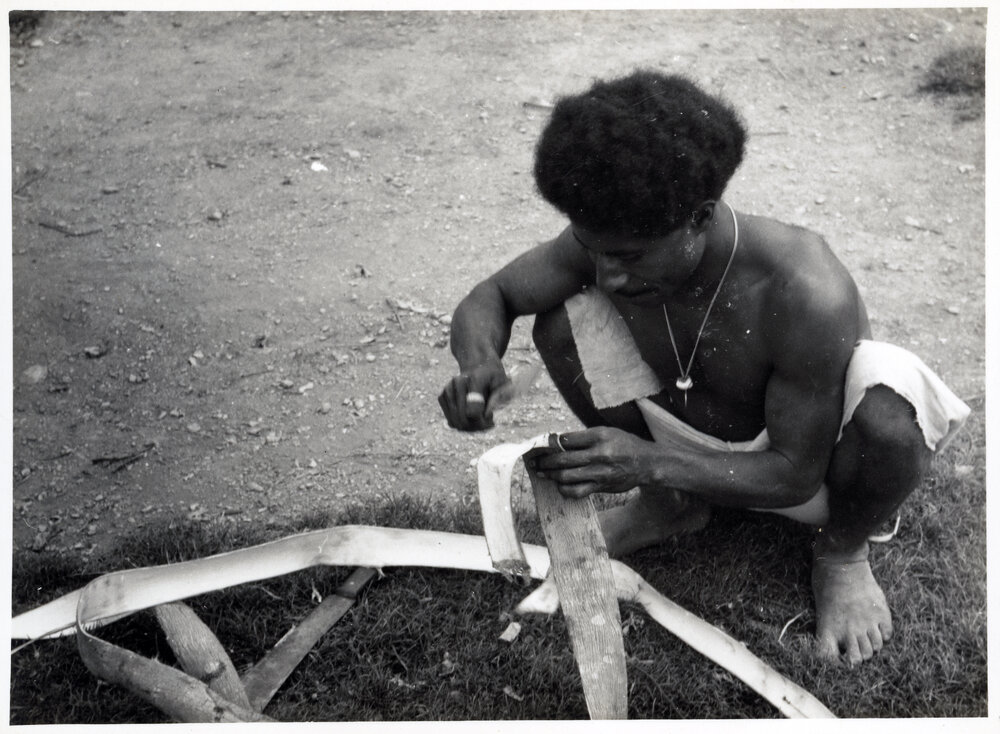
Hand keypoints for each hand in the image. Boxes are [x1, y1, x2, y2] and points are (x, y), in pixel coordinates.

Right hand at [438, 363, 511, 430]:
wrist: (479, 367)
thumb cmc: (494, 380)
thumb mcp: (504, 386)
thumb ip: (499, 399)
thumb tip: (486, 414)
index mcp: (475, 380)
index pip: (473, 411)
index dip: (482, 421)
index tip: (491, 421)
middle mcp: (457, 383)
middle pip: (463, 420)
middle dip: (477, 427)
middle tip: (488, 424)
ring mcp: (447, 390)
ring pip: (456, 423)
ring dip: (470, 427)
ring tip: (481, 419)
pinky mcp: (441, 397)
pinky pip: (451, 422)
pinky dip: (462, 425)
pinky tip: (472, 417)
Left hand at [527, 427, 653, 498]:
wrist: (646, 463)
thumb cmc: (624, 444)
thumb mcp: (607, 433)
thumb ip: (584, 438)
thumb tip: (558, 442)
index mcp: (599, 436)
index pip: (566, 440)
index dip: (550, 444)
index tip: (541, 446)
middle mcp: (599, 453)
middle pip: (563, 459)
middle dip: (545, 461)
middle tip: (535, 462)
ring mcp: (600, 472)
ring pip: (567, 476)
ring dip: (551, 475)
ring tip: (543, 474)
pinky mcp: (602, 486)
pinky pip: (577, 491)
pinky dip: (565, 489)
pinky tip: (560, 486)